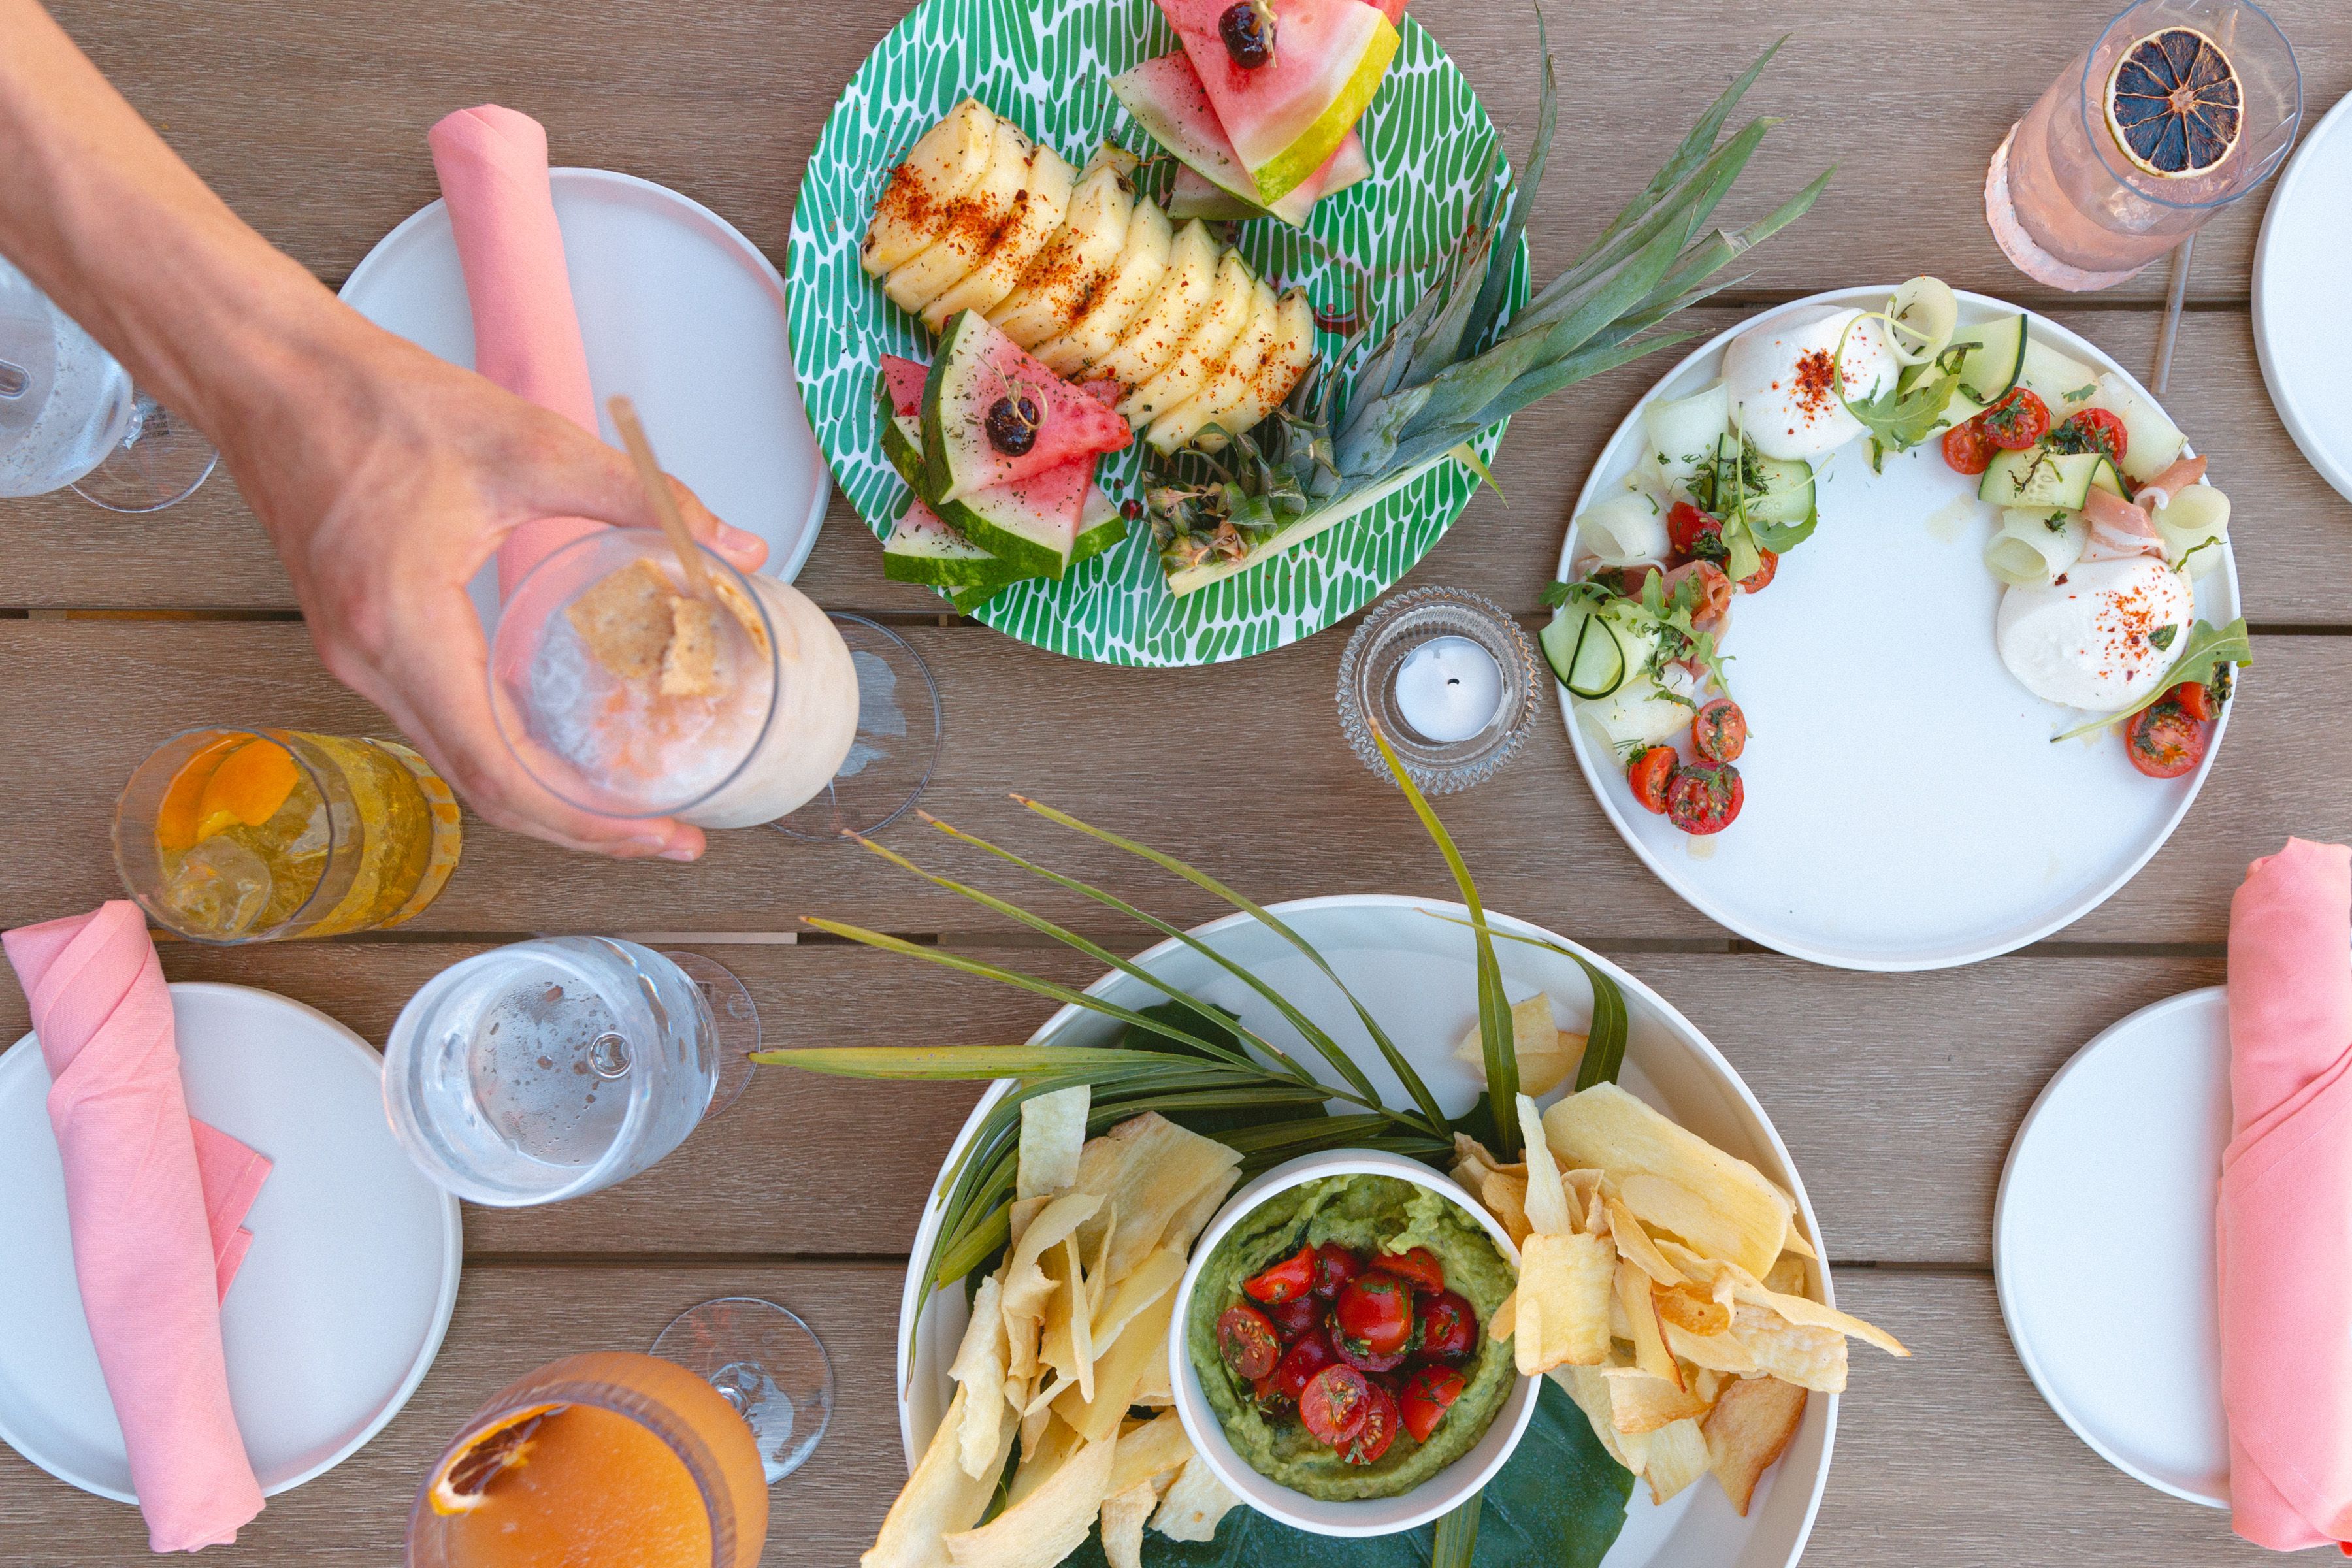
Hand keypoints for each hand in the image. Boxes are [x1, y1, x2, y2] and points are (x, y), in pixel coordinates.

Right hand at [230, 314, 768, 859]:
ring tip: (627, 802)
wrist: (269, 373)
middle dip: (580, 826)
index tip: (662, 838)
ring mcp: (355, 656)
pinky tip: (560, 745)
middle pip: (482, 789)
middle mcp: (368, 660)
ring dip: (541, 794)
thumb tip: (735, 544)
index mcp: (403, 626)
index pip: (501, 770)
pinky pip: (439, 723)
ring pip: (458, 763)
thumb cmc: (375, 400)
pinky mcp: (358, 639)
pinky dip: (503, 750)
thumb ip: (642, 498)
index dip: (587, 823)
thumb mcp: (531, 444)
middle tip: (668, 836)